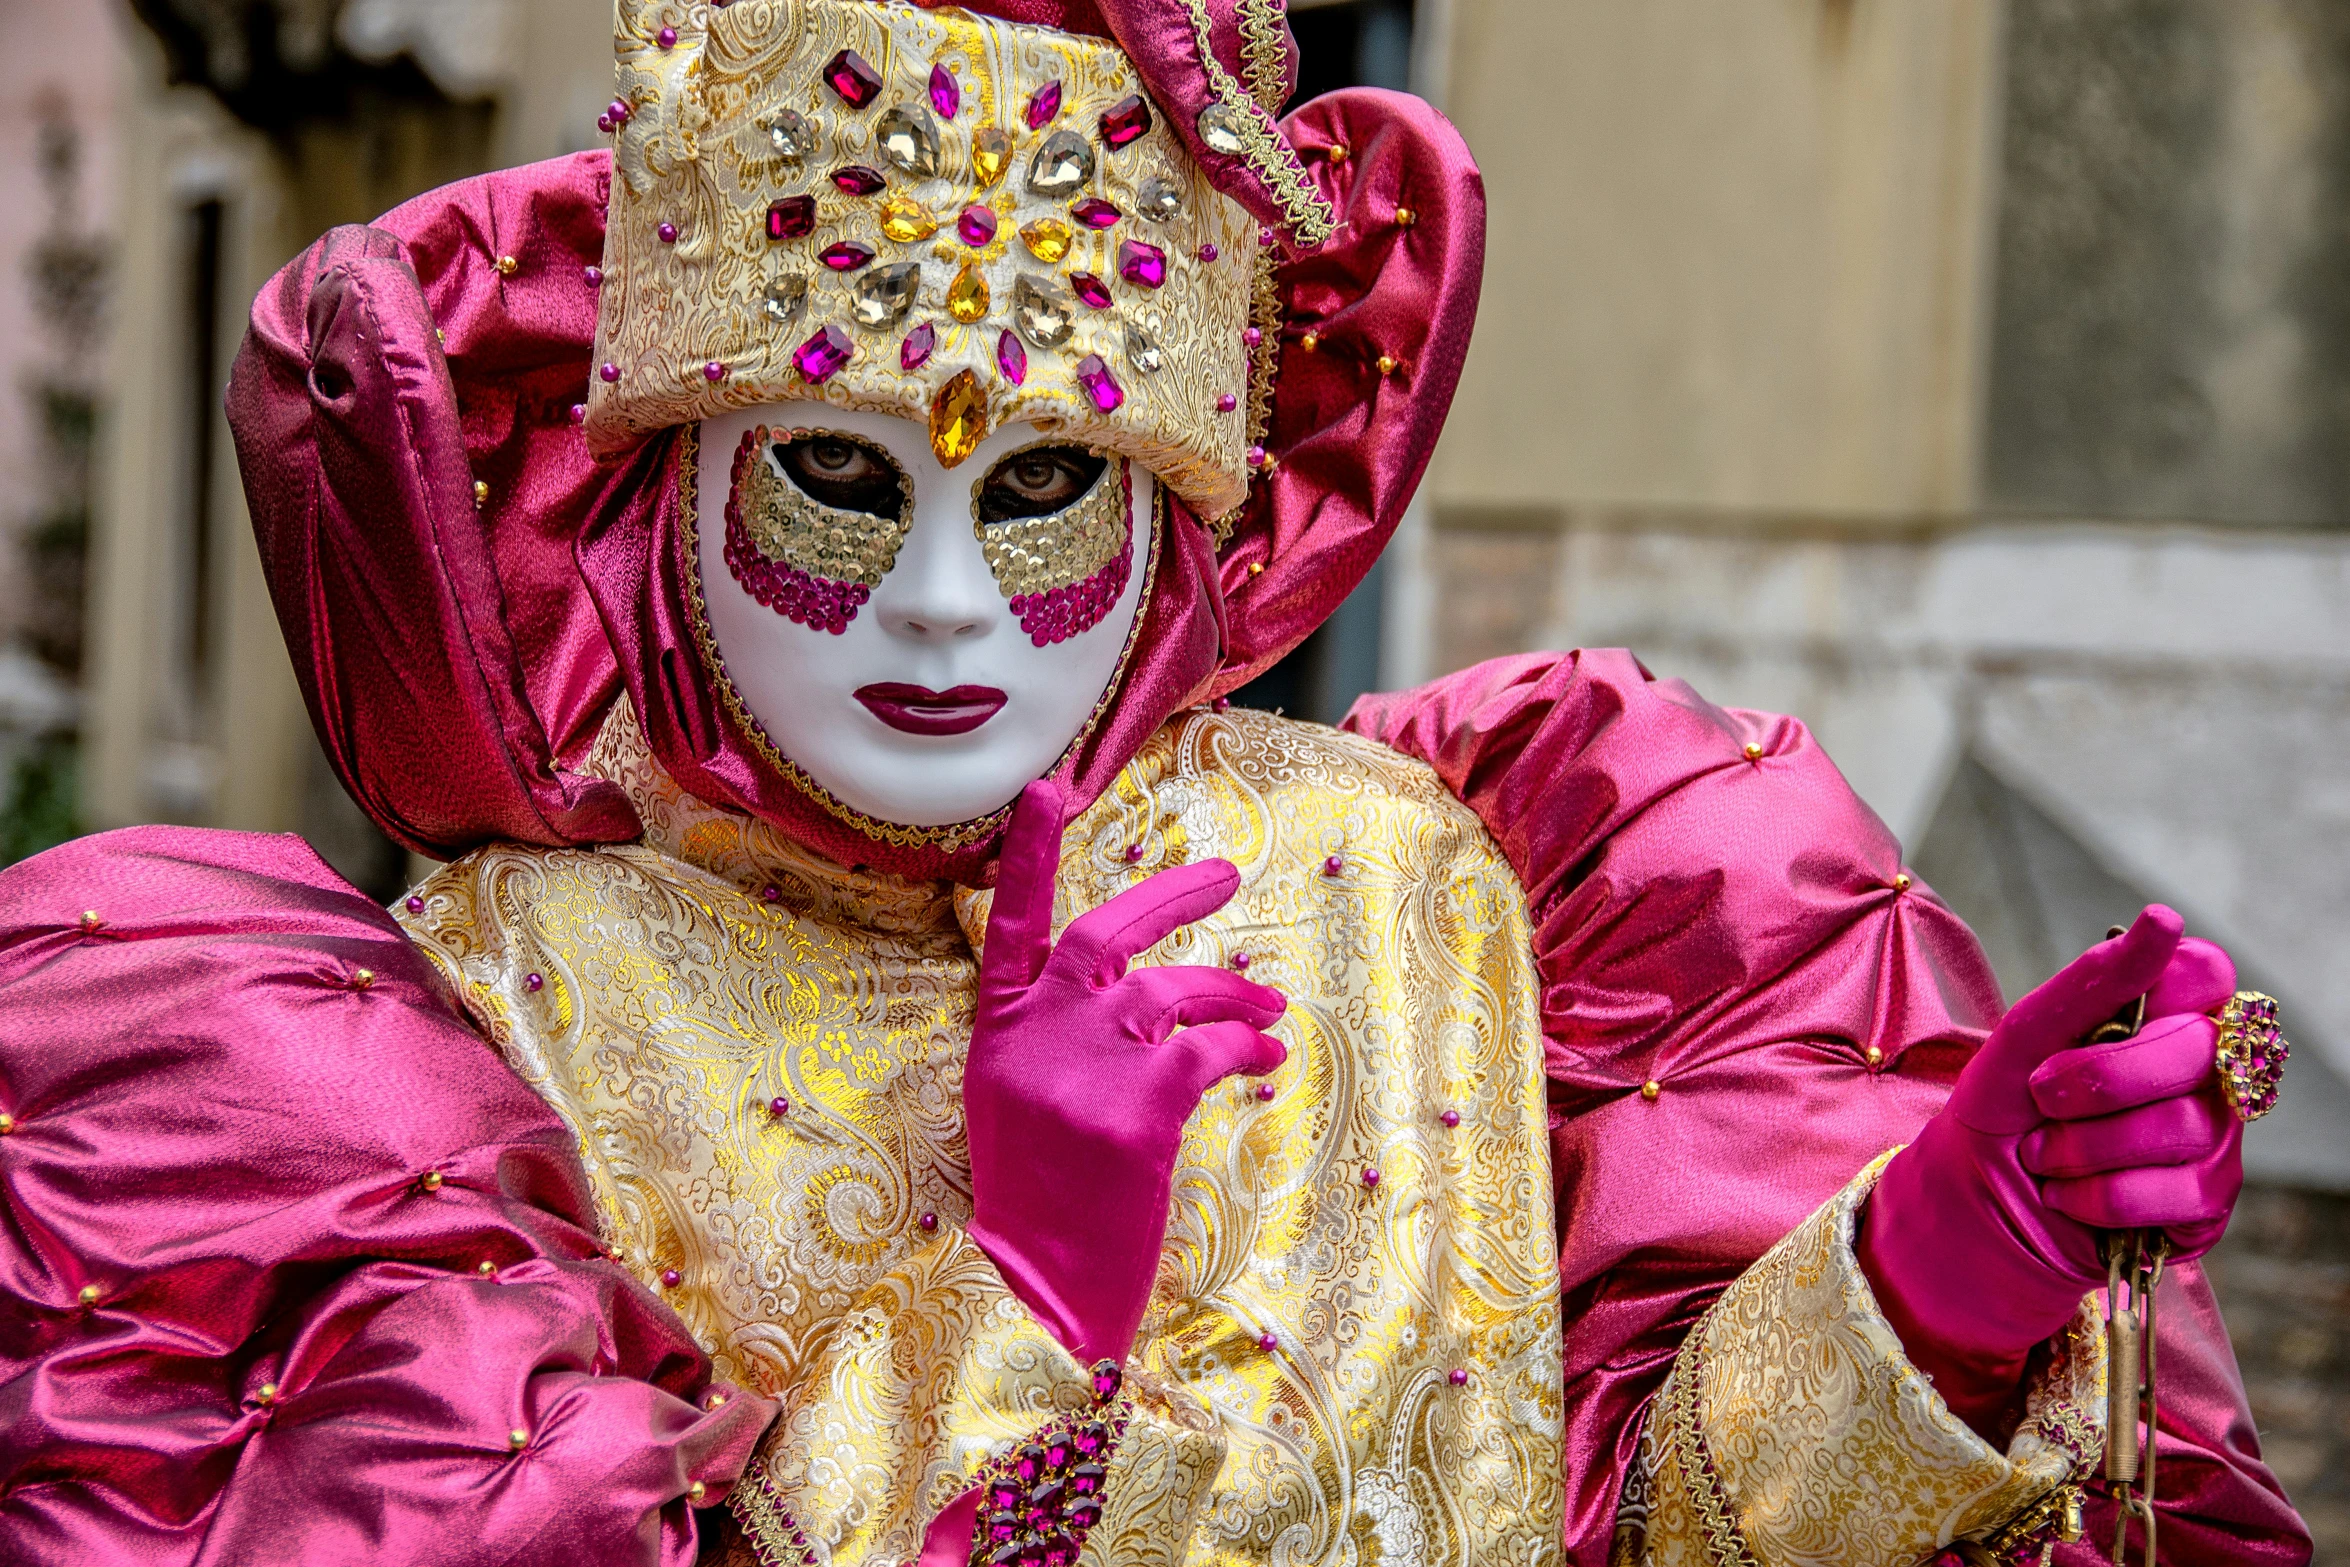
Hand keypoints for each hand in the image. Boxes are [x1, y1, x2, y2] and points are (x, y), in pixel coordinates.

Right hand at [962, 780, 1286, 1366]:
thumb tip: (1146, 995)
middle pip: (1109, 933)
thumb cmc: (1037, 1204)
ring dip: (1233, 998)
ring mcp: (1084, 1066)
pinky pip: (1211, 1052)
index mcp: (997, 1032)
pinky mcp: (1136, 1108)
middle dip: (1174, 897)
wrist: (1037, 1293)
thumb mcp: (1020, 1104)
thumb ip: (1059, 1039)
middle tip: (1228, 877)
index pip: (1006, 924)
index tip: (1047, 789)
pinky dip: (1248, 1052)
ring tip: (1268, 1015)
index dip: (1026, 856)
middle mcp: (1036, 1034)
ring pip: (1177, 994)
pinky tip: (1268, 1063)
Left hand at [1856, 907, 2244, 1432]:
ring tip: (2046, 1157)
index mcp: (2161, 1018)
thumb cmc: (2000, 1113)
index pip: (2207, 976)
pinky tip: (2071, 1198)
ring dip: (2086, 1148)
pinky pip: (2181, 1191)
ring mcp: (2212, 1140)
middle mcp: (2201, 1074)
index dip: (2162, 991)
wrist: (1968, 1207)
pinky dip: (2101, 1198)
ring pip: (2185, 1126)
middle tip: (2043, 1097)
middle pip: (2195, 1048)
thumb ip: (2093, 980)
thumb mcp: (2024, 1038)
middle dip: (2098, 1079)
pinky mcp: (2207, 1206)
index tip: (2102, 1020)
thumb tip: (2167, 920)